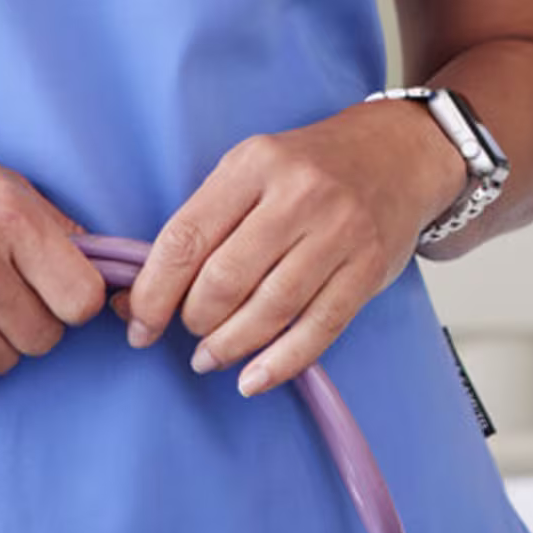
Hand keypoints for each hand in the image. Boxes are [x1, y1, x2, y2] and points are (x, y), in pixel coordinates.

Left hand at [115, 101, 467, 396]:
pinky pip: (318, 329)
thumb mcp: (250, 168)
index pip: (186, 237)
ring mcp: (339, 233)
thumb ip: (204, 221)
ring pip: (269, 309)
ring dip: (229, 346)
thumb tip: (141, 291)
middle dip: (193, 319)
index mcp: (253, 164)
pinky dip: (280, 363)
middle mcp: (297, 195)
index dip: (153, 291)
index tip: (136, 323)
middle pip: (225, 279)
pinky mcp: (368, 269)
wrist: (396, 154)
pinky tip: (252, 379)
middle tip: (185, 332)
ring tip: (209, 357)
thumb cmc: (308, 167)